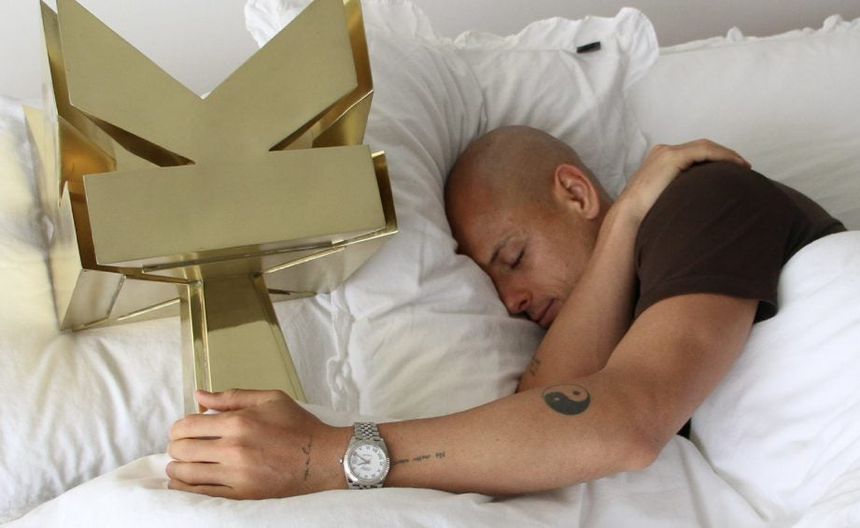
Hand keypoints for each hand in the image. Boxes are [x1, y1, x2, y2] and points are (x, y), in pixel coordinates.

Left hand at [166, 389, 349, 498]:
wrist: (323, 458)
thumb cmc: (299, 426)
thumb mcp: (270, 399)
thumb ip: (232, 397)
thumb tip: (199, 395)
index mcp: (239, 422)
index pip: (187, 425)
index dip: (179, 428)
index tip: (183, 430)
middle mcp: (234, 449)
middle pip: (182, 449)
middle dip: (177, 447)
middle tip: (183, 447)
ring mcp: (237, 476)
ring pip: (187, 474)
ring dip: (178, 468)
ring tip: (183, 464)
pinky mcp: (242, 496)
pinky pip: (201, 495)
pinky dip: (186, 489)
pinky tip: (187, 482)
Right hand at [619, 139, 749, 220]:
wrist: (630, 216)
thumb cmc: (645, 215)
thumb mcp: (665, 199)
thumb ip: (678, 193)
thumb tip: (696, 202)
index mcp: (660, 160)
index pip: (692, 153)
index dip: (715, 159)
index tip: (731, 171)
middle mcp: (663, 152)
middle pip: (700, 147)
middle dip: (723, 155)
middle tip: (742, 167)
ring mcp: (667, 153)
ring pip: (704, 147)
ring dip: (726, 155)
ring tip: (743, 166)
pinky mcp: (673, 157)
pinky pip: (704, 151)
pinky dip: (722, 156)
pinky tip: (736, 165)